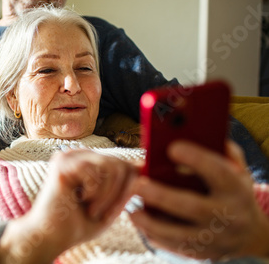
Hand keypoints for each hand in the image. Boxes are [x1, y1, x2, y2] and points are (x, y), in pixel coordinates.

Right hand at [0, 148, 138, 263]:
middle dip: (118, 195)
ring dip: (106, 196)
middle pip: (122, 164)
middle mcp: (79, 154)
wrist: (49, 238)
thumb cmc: (77, 224)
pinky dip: (94, 195)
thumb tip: (143, 166)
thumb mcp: (110, 205)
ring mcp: (69, 156)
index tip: (114, 210)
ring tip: (90, 208)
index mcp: (89, 161)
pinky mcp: (62, 164)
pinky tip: (78, 200)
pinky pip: (96, 174)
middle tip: (101, 212)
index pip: (125, 163)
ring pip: (112, 167)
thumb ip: (126, 187)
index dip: (129, 188)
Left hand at [130, 140, 268, 259]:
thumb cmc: (234, 191)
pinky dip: (156, 237)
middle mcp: (227, 214)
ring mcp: (216, 237)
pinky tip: (142, 224)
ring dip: (152, 223)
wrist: (251, 233)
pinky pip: (176, 248)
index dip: (197, 158)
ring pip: (180, 234)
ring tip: (133, 211)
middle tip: (138, 185)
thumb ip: (220, 151)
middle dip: (162, 196)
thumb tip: (192, 133)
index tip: (173, 147)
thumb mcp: (237, 169)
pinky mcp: (204, 252)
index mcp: (235, 189)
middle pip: (192, 206)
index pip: (218, 172)